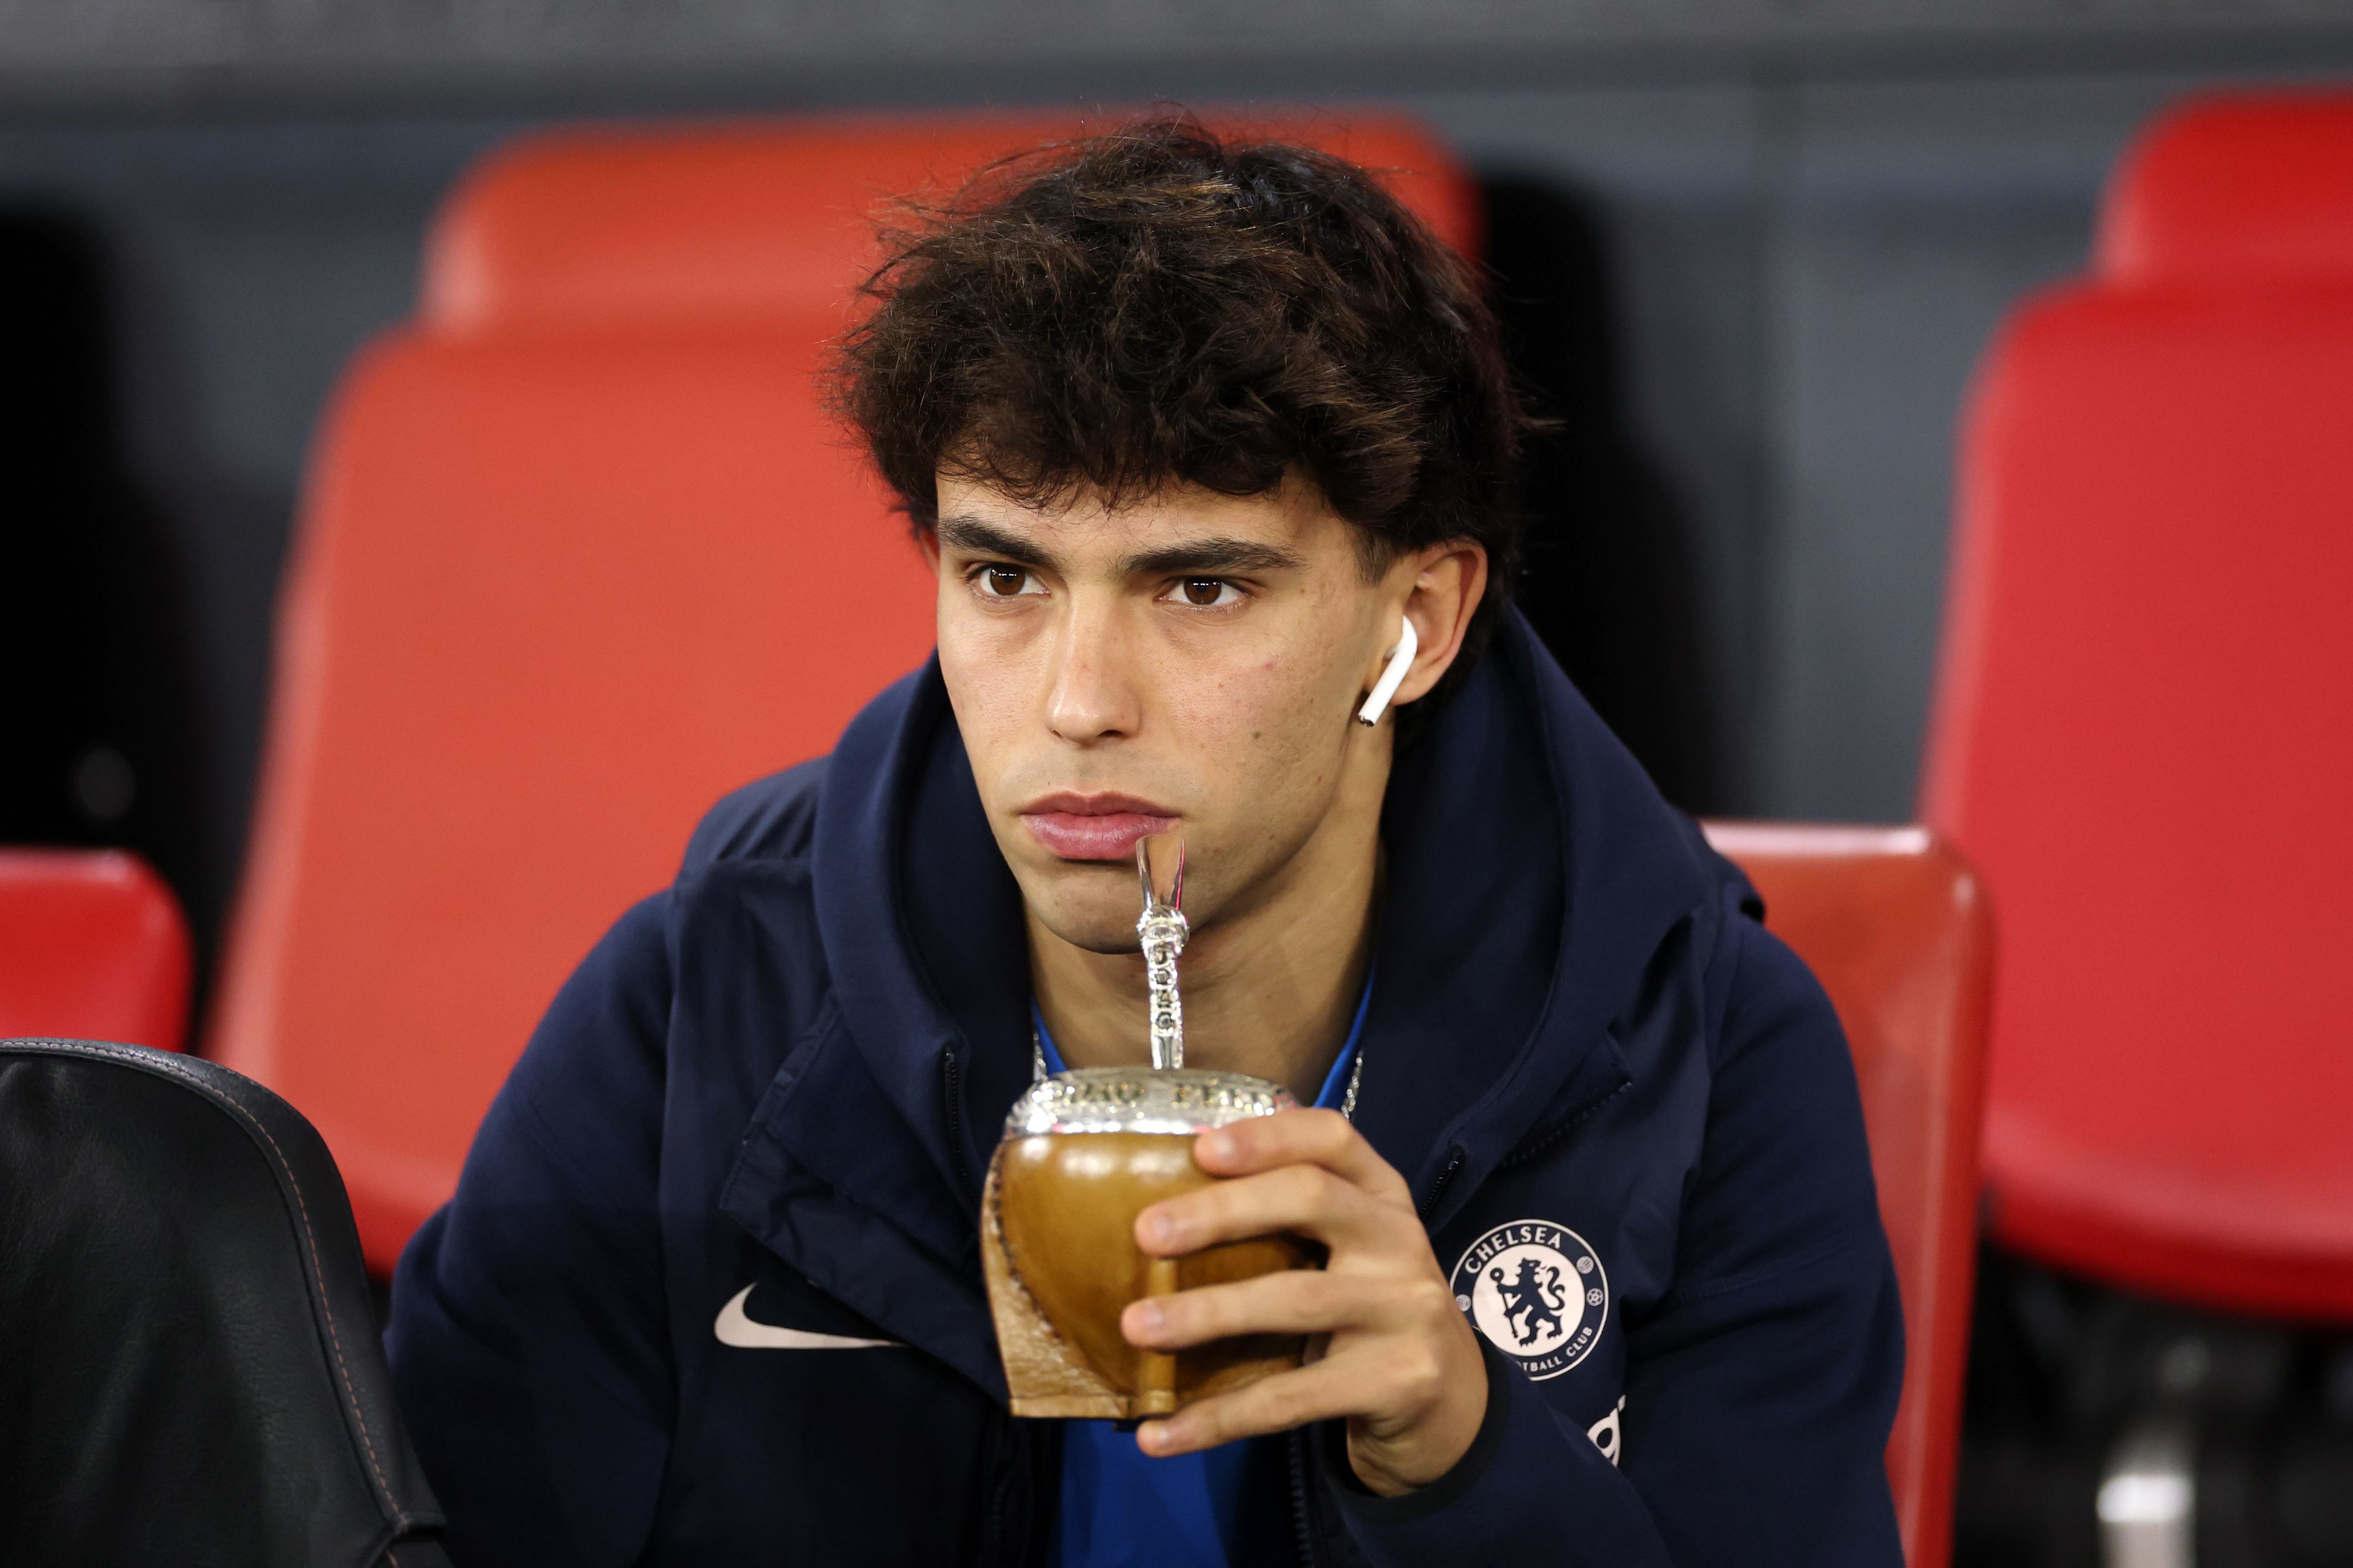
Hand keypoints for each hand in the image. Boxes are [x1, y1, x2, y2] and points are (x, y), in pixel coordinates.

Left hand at [1120, 1108, 1487, 1495]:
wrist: (1450, 1403)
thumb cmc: (1368, 1309)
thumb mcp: (1349, 1250)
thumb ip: (1287, 1219)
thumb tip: (1166, 1202)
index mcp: (1381, 1194)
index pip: (1332, 1138)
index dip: (1267, 1136)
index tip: (1200, 1149)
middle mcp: (1400, 1240)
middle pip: (1311, 1199)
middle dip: (1222, 1211)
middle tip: (1146, 1234)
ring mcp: (1407, 1310)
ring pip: (1297, 1300)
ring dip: (1208, 1312)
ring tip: (1137, 1327)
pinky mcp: (1398, 1381)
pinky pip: (1292, 1398)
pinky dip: (1219, 1417)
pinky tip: (1161, 1434)